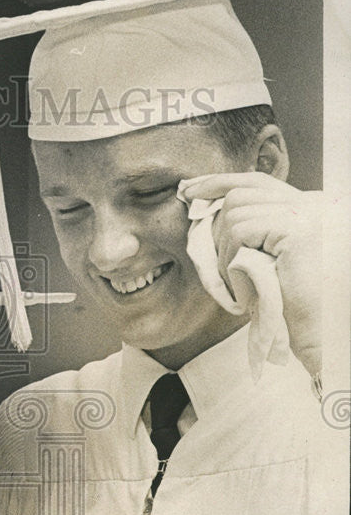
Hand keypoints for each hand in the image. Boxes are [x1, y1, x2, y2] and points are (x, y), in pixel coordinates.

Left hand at [180, 172, 321, 375]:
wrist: (324, 333)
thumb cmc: (294, 306)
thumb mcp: (267, 263)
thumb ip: (251, 234)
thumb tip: (205, 208)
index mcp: (306, 206)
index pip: (255, 181)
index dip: (219, 183)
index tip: (189, 192)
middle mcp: (310, 203)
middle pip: (239, 195)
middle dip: (215, 230)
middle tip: (220, 272)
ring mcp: (306, 213)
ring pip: (235, 215)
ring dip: (225, 255)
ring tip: (240, 287)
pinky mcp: (297, 228)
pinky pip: (242, 232)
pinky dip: (234, 264)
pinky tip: (247, 292)